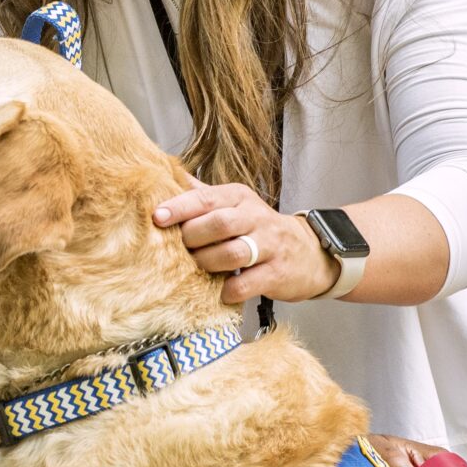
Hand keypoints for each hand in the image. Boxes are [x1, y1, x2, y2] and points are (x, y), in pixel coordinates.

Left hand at [153, 181, 337, 304]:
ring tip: (198, 269)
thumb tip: (165, 176)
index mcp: (239, 197)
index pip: (206, 198)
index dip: (180, 208)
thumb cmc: (260, 229)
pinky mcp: (277, 273)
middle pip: (218, 223)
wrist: (309, 252)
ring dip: (208, 263)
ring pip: (232, 253)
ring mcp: (270, 246)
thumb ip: (202, 194)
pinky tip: (221, 290)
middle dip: (193, 238)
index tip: (157, 217)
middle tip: (178, 250)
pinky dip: (229, 289)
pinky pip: (246, 283)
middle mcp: (256, 217)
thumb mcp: (235, 205)